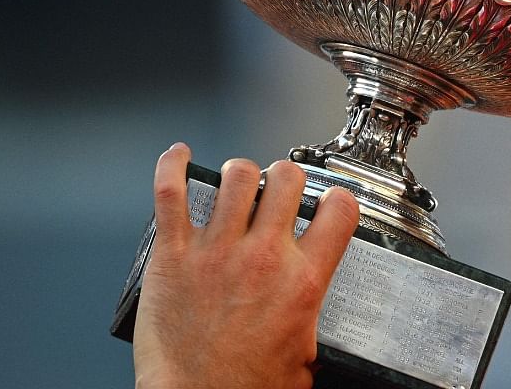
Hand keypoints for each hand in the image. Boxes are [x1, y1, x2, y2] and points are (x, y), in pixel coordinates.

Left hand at [133, 143, 359, 388]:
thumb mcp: (305, 355)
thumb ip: (312, 317)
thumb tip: (313, 310)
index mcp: (303, 281)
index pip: (340, 208)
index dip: (336, 199)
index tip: (328, 202)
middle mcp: (264, 256)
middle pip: (286, 178)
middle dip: (285, 179)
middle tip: (279, 193)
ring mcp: (216, 250)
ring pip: (237, 175)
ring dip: (241, 174)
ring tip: (238, 184)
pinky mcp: (173, 254)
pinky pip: (171, 192)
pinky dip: (172, 165)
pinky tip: (177, 156)